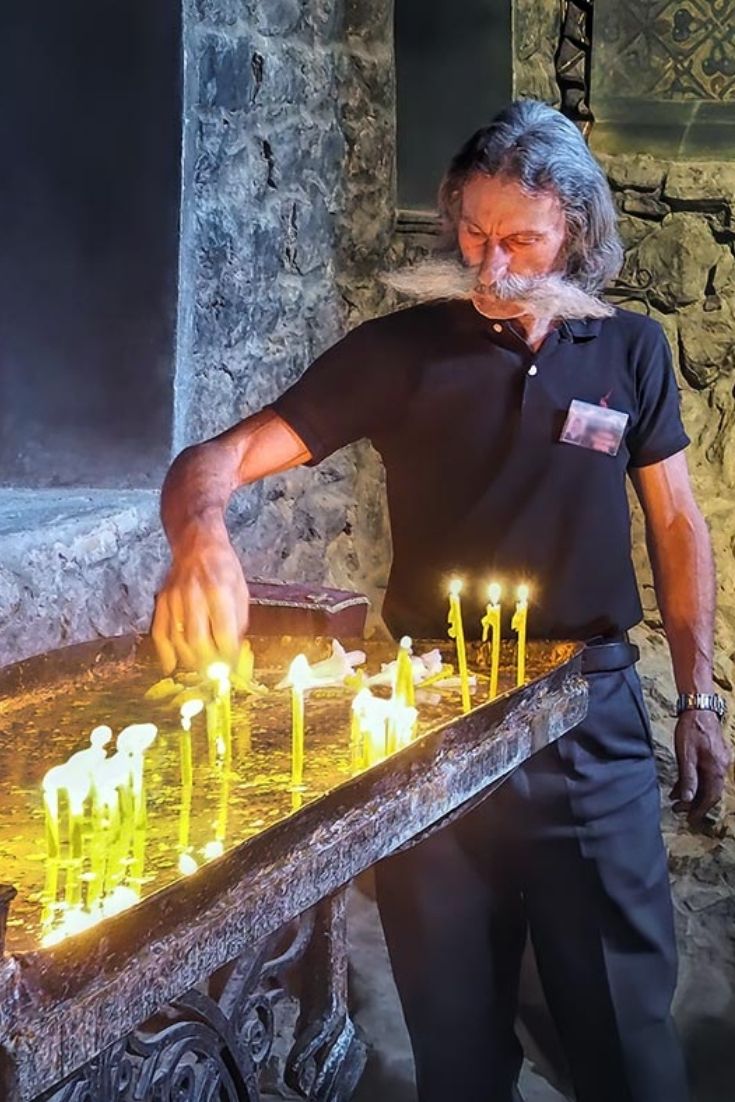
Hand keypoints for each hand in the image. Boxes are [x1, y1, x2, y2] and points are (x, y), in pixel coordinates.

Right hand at [152, 529, 249, 673]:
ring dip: (189, 660)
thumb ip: (238, 621)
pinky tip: (171, 666)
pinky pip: (159, 632)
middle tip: (214, 673)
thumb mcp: (240, 590)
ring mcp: (174, 599)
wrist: (197, 544)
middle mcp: (194, 595)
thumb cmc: (223, 568)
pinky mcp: (162, 601)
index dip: (227, 656)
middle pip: (197, 641)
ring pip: (178, 640)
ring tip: (199, 669)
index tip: (231, 666)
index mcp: (219, 592)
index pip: (223, 633)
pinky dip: (164, 652)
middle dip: (207, 663)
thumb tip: (234, 651)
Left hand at [670, 710, 731, 825]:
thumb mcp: (686, 756)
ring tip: (677, 798)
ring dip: (694, 792)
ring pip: (708, 783)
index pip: (710, 798)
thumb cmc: (691, 730)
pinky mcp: (716, 754)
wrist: (699, 708)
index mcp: (715, 770)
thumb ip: (688, 778)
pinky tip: (683, 781)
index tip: (689, 820)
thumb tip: (688, 800)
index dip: (700, 810)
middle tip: (680, 811)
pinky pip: (708, 774)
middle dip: (695, 804)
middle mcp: (722, 767)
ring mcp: (720, 760)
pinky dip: (696, 781)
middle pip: (710, 793)